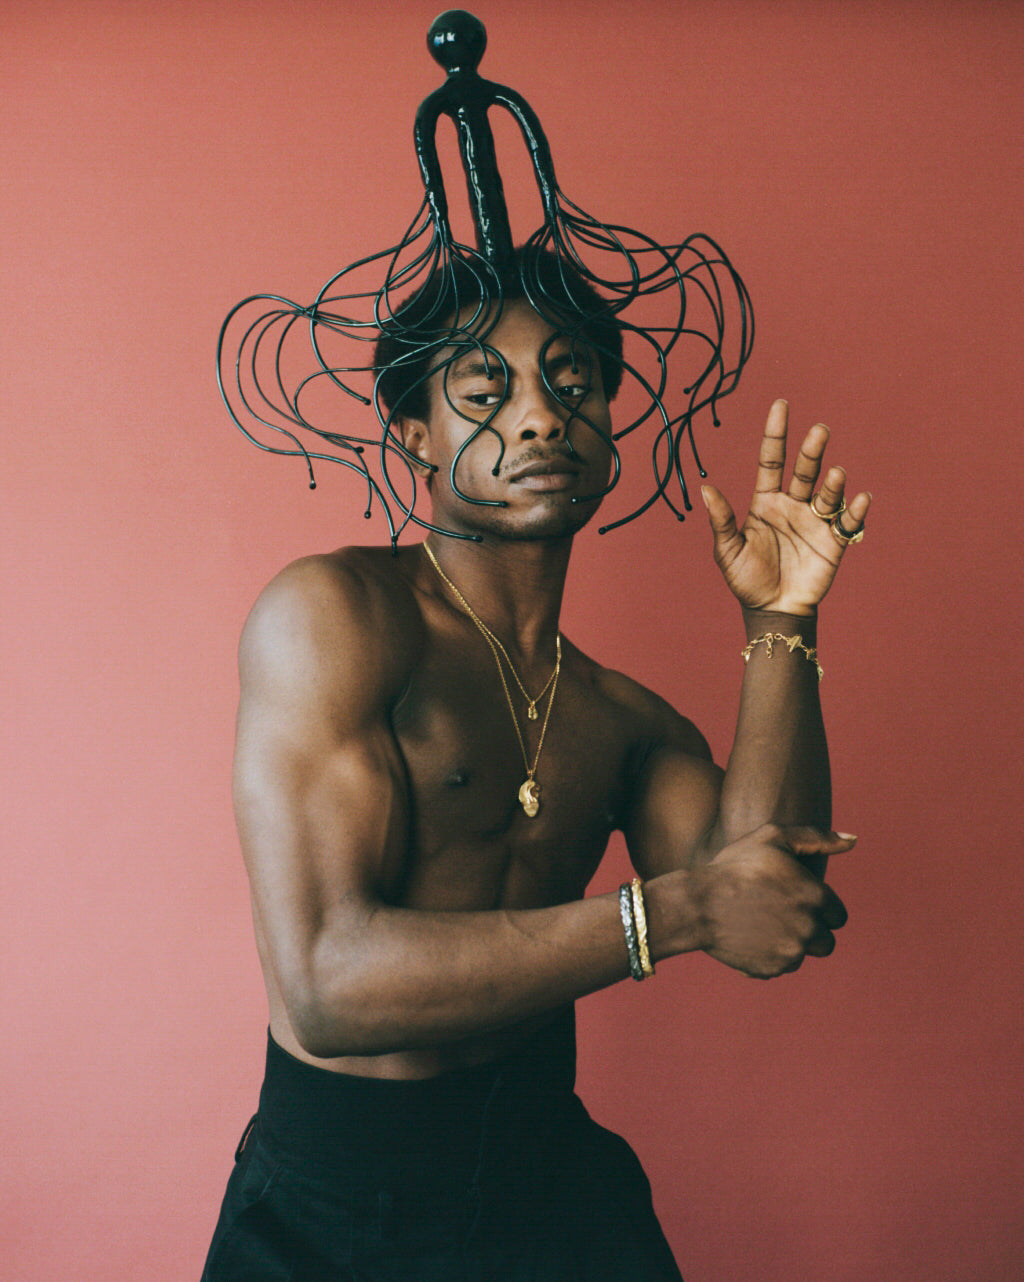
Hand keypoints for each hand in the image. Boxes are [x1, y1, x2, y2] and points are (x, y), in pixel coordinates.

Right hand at [691, 824, 854, 978]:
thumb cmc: (735, 865)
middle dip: (810, 931)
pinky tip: (749, 938)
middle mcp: (809, 928)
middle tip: (781, 916)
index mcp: (815, 897)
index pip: (838, 916)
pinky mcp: (772, 970)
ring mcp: (791, 953)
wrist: (697, 903)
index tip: (796, 901)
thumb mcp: (774, 837)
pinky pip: (781, 968)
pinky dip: (769, 957)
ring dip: (790, 944)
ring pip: (803, 955)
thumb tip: (853, 840)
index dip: (820, 908)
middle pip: (826, 942)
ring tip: (762, 925)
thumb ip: (817, 838)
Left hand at [701, 400, 871, 615]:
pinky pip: (848, 522)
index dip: (776, 433)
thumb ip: (721, 521)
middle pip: (804, 470)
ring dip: (832, 482)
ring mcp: (814, 522)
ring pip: (827, 493)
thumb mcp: (727, 551)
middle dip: (812, 450)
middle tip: (820, 431)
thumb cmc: (747, 581)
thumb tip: (705, 490)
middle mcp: (792, 505)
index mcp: (765, 502)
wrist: (773, 610)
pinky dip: (856, 510)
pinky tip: (861, 500)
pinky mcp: (834, 542)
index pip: (771, 460)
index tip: (781, 405)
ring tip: (834, 475)